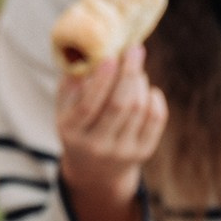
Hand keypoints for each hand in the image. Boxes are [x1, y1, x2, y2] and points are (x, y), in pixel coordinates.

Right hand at [54, 44, 166, 220]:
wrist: (95, 171)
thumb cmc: (78, 127)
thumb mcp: (64, 109)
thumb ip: (71, 84)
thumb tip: (89, 54)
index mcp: (71, 132)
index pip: (89, 105)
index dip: (102, 80)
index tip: (112, 57)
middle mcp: (96, 145)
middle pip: (119, 105)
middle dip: (129, 73)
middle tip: (134, 49)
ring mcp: (122, 151)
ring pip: (139, 109)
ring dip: (140, 83)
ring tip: (136, 72)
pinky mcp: (143, 152)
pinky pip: (156, 119)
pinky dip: (155, 99)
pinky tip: (148, 90)